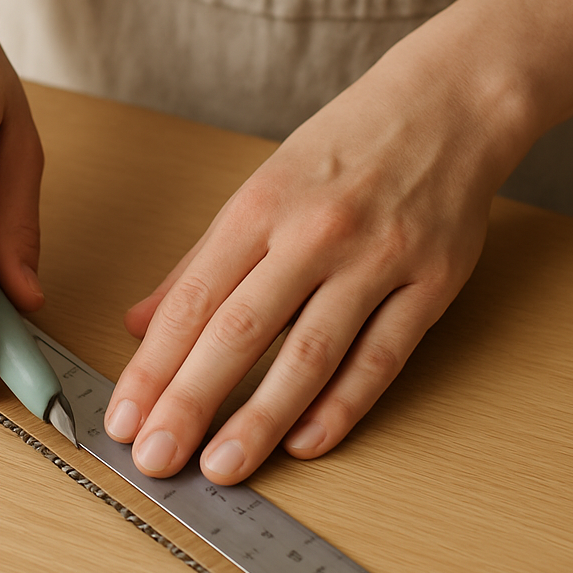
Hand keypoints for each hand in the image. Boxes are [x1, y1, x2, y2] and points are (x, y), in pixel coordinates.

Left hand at [104, 18, 527, 483]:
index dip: (155, 364)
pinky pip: (381, 357)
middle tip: (156, 458)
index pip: (194, 300)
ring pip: (309, 353)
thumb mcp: (259, 189)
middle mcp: (313, 234)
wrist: (447, 106)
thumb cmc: (342, 147)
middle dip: (191, 401)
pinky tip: (305, 443)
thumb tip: (140, 323)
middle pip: (241, 331)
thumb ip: (199, 262)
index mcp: (260, 207)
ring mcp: (376, 260)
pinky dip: (342, 406)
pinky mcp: (430, 283)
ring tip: (221, 467)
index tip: (126, 415)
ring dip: (260, 418)